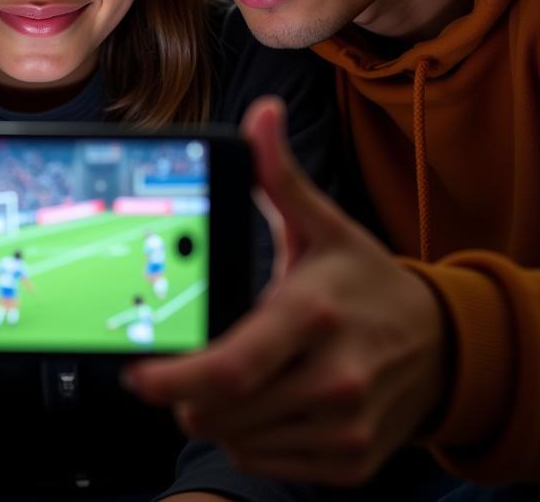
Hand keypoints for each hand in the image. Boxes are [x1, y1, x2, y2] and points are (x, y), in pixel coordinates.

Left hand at [124, 97, 446, 485]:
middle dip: (185, 393)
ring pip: (238, 440)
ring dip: (215, 414)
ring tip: (228, 376)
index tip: (136, 374)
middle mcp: (331, 380)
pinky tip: (261, 402)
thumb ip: (279, 175)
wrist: (443, 348)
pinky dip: (247, 438)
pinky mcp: (349, 462)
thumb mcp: (325, 226)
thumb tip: (261, 115)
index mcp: (312, 316)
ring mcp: (343, 428)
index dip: (173, 378)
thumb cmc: (368, 284)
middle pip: (222, 411)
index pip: (230, 367)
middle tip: (180, 366)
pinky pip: (265, 462)